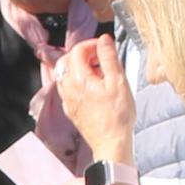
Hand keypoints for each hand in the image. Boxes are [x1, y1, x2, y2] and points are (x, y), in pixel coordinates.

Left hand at [53, 35, 137, 164]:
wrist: (111, 144)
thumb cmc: (117, 116)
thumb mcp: (118, 81)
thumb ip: (109, 57)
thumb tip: (104, 40)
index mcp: (78, 79)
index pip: (78, 50)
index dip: (92, 44)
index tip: (105, 48)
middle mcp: (68, 88)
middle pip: (67, 60)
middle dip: (84, 54)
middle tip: (101, 59)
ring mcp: (67, 100)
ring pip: (66, 74)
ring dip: (80, 68)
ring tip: (99, 73)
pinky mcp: (71, 110)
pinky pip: (68, 88)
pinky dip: (78, 81)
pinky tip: (94, 88)